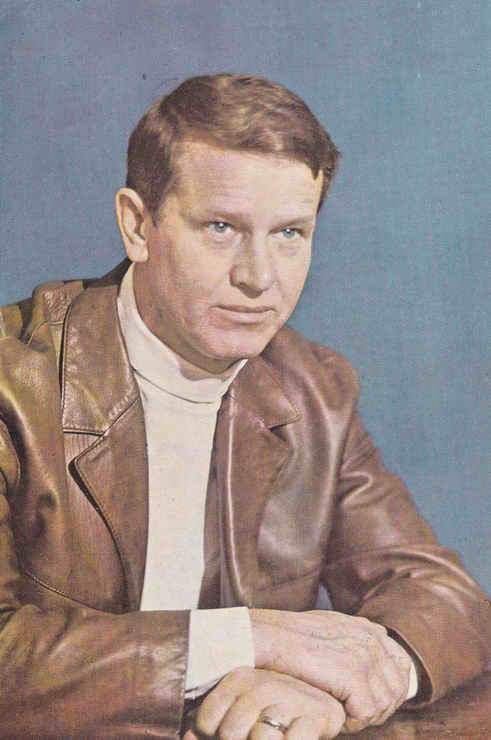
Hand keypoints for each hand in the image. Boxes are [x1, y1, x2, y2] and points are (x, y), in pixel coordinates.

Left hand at [184, 667, 345, 739]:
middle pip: (231, 732)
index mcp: (240, 678)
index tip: (220, 736)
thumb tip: (188, 738)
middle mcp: (265, 684)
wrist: (319, 704)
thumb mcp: (238, 712)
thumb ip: (209, 724)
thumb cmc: (269, 712)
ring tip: (271, 737)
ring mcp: (291, 699)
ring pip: (260, 738)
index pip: (206, 719)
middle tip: (249, 739)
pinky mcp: (317, 717)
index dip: (209, 736)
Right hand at [251, 609, 411, 732]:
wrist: (269, 637)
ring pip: (384, 704)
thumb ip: (354, 637)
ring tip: (343, 716)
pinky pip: (366, 713)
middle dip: (379, 708)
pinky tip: (336, 718)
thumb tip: (371, 648)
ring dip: (364, 717)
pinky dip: (352, 722)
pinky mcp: (354, 675)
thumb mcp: (329, 628)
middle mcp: (372, 640)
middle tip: (354, 716)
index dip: (389, 690)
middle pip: (398, 689)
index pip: (402, 666)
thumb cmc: (290, 638)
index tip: (368, 702)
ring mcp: (365, 656)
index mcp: (369, 629)